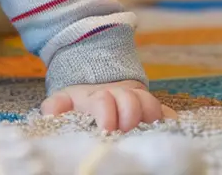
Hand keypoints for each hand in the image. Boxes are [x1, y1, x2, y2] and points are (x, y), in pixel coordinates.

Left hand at [40, 80, 176, 132]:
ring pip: (151, 103)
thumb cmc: (79, 104)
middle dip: (130, 113)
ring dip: (151, 115)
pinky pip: (167, 113)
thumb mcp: (63, 101)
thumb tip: (50, 113)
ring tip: (147, 130)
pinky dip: (170, 120)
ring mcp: (138, 103)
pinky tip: (170, 129)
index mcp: (97, 98)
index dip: (106, 113)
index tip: (106, 130)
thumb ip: (55, 106)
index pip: (104, 101)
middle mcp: (120, 97)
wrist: (98, 90)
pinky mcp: (152, 112)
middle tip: (125, 130)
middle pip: (131, 99)